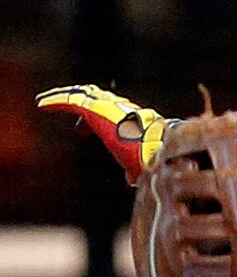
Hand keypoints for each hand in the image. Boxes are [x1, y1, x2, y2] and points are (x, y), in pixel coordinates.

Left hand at [36, 83, 172, 182]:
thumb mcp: (138, 164)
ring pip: (80, 95)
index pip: (108, 113)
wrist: (155, 150)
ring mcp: (106, 106)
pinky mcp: (93, 108)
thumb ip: (132, 169)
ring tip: (44, 102)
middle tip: (58, 106)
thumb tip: (131, 180)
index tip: (81, 130)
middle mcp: (118, 108)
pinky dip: (55, 101)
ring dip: (61, 97)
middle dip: (77, 102)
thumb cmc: (151, 160)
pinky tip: (41, 105)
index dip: (91, 121)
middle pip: (93, 98)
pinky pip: (70, 101)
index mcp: (130, 120)